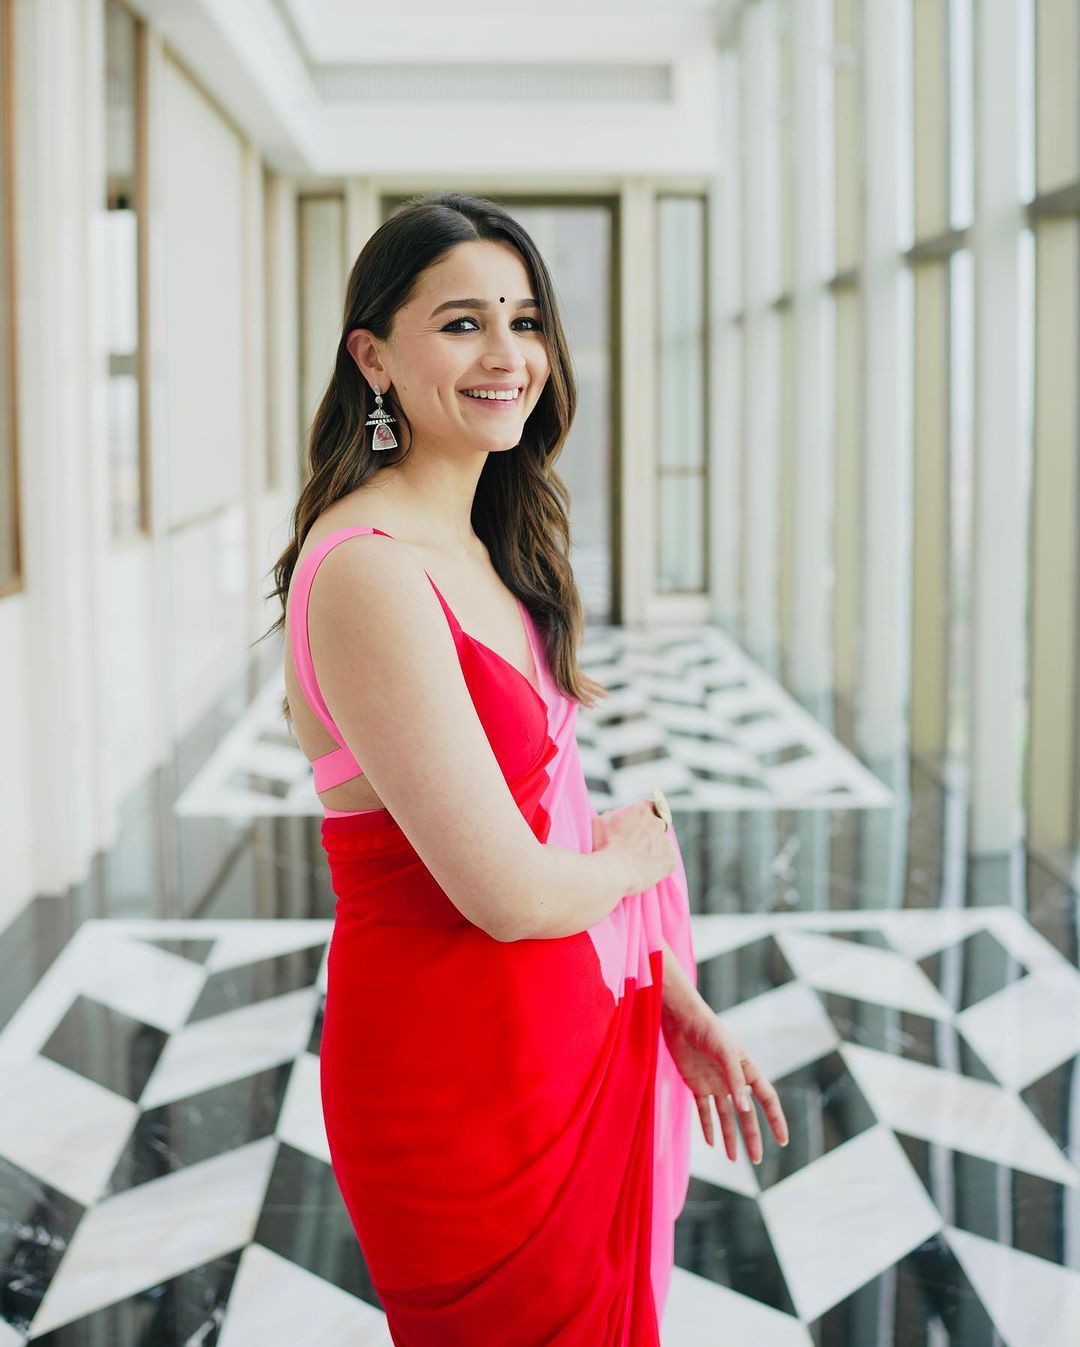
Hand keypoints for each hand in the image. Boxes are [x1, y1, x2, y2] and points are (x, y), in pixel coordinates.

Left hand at [660, 1000, 789, 1163]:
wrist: (682, 1020)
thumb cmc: (709, 1030)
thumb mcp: (725, 1053)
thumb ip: (736, 1081)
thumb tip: (746, 1110)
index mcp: (747, 1070)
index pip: (767, 1099)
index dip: (776, 1119)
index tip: (783, 1141)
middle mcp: (733, 1080)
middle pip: (746, 1114)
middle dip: (752, 1137)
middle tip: (757, 1160)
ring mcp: (715, 1083)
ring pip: (726, 1116)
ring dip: (729, 1137)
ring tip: (733, 1159)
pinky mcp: (697, 1084)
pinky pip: (704, 1110)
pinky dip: (707, 1126)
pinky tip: (711, 1143)